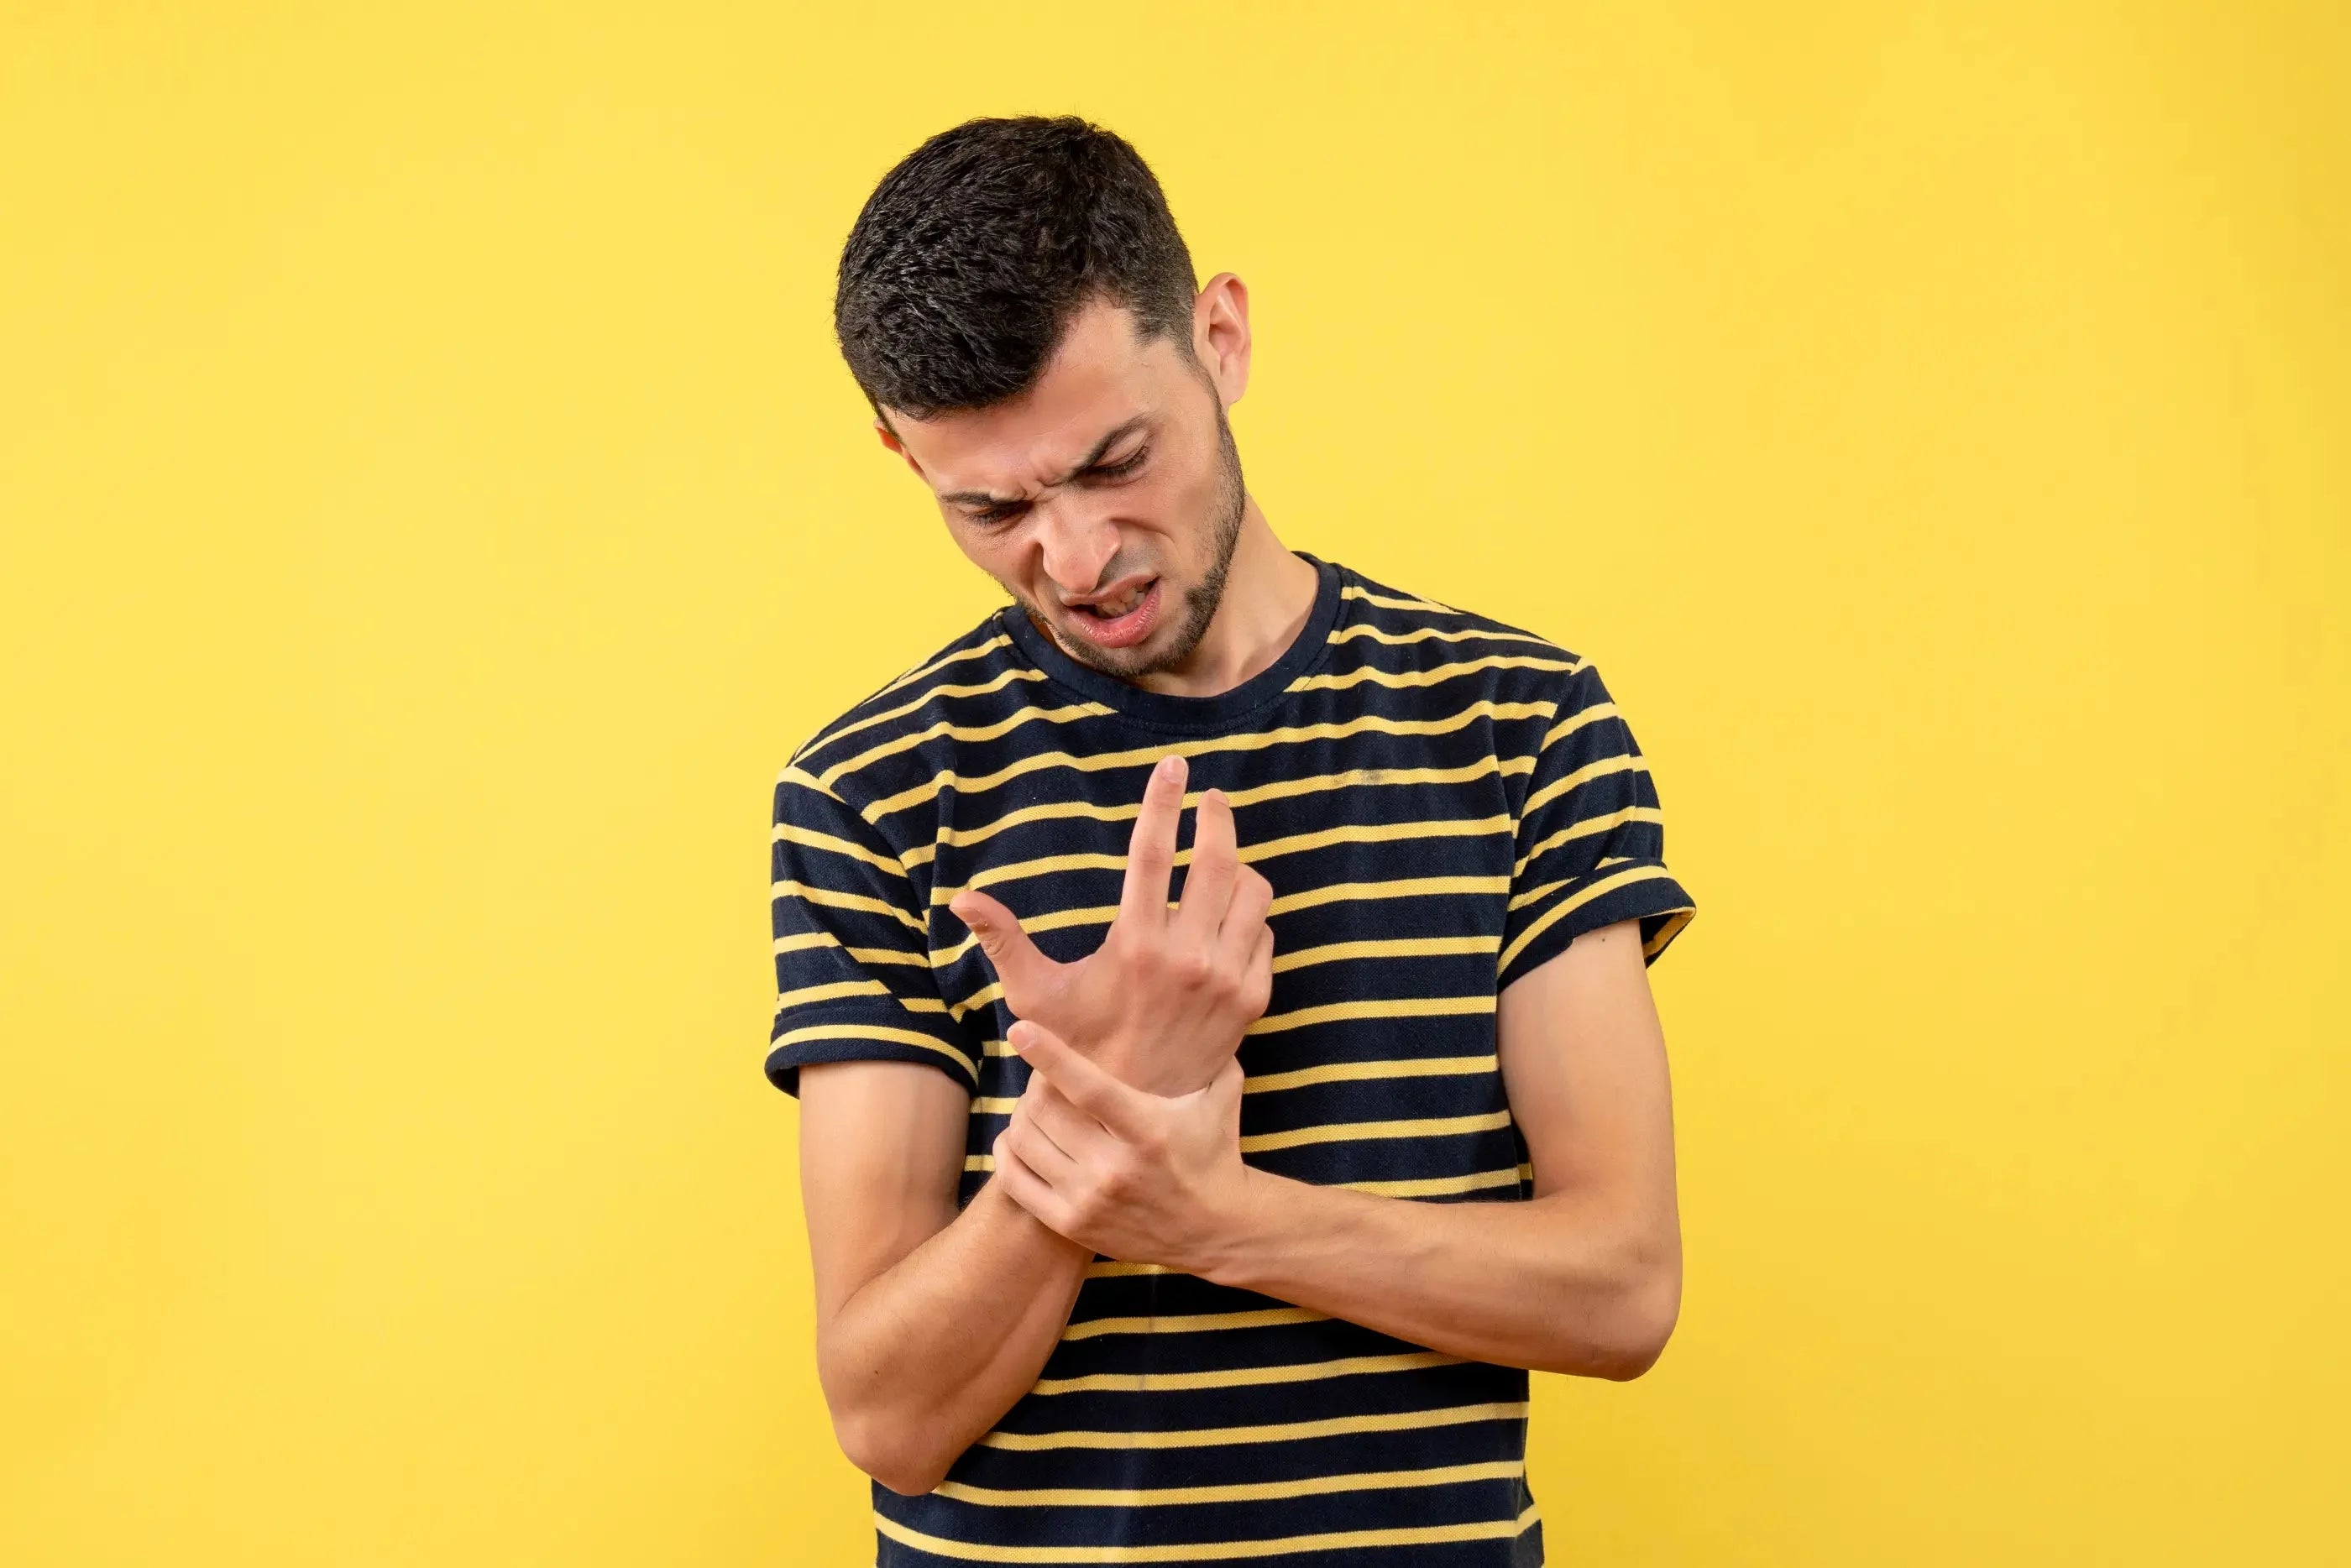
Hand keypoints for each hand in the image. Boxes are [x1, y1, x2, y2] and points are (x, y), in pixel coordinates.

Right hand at [948, 754, 1272, 1095]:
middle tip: (1210, 799)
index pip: (1152, 852)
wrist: (1134, 1109)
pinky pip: (1264, 934)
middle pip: (1216, 860)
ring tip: (1220, 861)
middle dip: (1216, 817)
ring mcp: (1226, 978)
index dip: (1162, 801)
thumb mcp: (1036, 994)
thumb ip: (1003, 941)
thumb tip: (961, 899)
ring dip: (1238, 867)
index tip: (1173, 766)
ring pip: (1251, 891)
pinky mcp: (1252, 998)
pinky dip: (1250, 917)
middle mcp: (1187, 957)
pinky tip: (1230, 916)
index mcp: (1135, 944)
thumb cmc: (1078, 1045)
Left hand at [989, 1018, 1258, 1272]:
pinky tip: (1019, 1138)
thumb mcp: (1221, 1097)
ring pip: (1024, 1141)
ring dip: (1020, 1115)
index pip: (1088, 1087)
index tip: (1021, 1029)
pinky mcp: (1072, 1225)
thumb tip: (1200, 1001)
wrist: (1217, 1230)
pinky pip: (1015, 1181)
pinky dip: (1008, 1152)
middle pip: (1044, 1110)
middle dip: (1034, 1084)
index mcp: (1149, 1130)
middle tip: (1043, 1076)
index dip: (1049, 1055)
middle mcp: (1115, 1167)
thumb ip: (1212, 1050)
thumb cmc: (1215, 1152)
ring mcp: (1090, 1200)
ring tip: (1035, 1106)